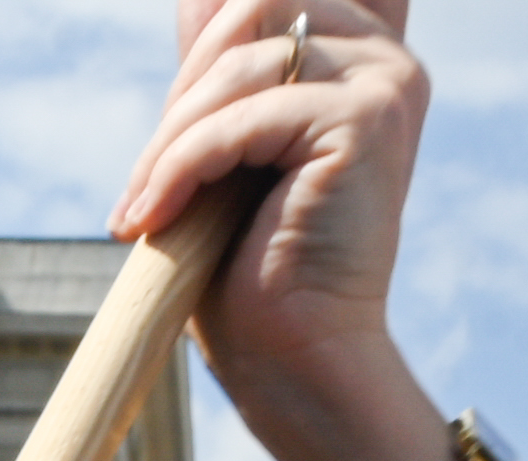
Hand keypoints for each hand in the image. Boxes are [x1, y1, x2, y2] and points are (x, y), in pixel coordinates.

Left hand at [112, 0, 448, 460]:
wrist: (294, 359)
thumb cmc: (253, 266)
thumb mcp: (224, 147)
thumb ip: (219, 68)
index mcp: (361, 55)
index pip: (260, 1)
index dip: (201, 51)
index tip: (172, 136)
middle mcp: (386, 58)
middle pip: (248, 11)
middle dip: (182, 94)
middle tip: (149, 180)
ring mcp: (385, 83)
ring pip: (237, 66)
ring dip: (168, 143)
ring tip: (141, 212)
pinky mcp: (365, 120)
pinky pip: (238, 120)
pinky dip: (179, 170)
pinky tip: (149, 220)